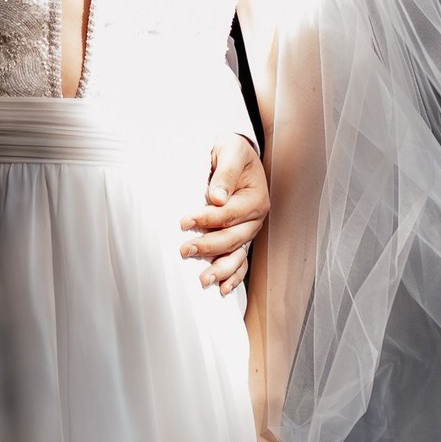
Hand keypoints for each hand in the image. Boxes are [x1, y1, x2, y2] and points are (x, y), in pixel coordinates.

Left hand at [181, 135, 268, 296]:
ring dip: (222, 269)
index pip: (229, 213)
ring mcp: (250, 230)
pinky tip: (222, 289)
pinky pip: (242, 261)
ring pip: (238, 254)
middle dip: (209, 246)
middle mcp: (256, 218)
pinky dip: (234, 276)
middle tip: (184, 250)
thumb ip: (225, 174)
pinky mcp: (243, 237)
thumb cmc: (233, 152)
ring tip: (204, 280)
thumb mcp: (231, 152)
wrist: (239, 155)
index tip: (184, 221)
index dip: (207, 219)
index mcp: (255, 198)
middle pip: (233, 237)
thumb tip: (216, 197)